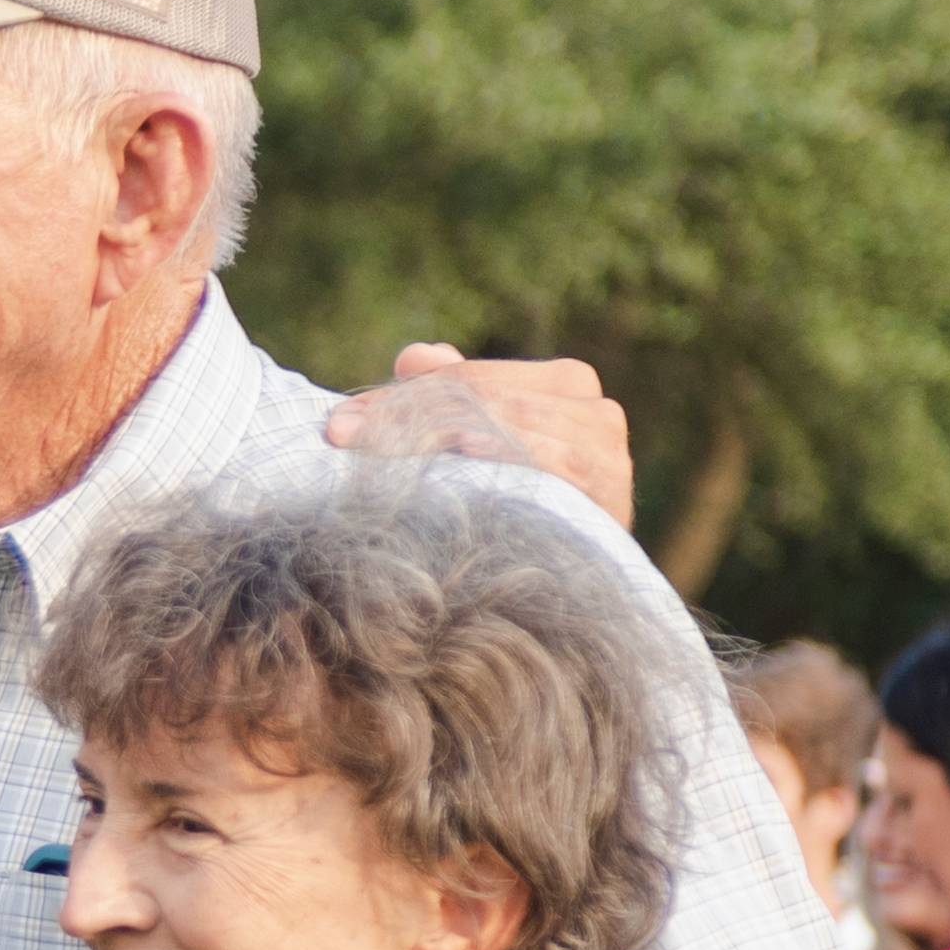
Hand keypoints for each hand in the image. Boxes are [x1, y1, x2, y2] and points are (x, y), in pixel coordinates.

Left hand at [325, 341, 637, 528]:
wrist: (585, 592)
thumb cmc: (526, 510)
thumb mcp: (479, 446)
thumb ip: (450, 395)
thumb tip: (414, 356)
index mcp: (566, 383)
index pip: (469, 377)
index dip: (399, 396)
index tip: (336, 426)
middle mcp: (596, 410)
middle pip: (484, 396)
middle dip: (407, 415)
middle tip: (342, 437)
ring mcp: (609, 450)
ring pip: (509, 422)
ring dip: (441, 431)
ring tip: (385, 449)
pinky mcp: (613, 491)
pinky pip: (553, 460)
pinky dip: (509, 450)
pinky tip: (469, 453)